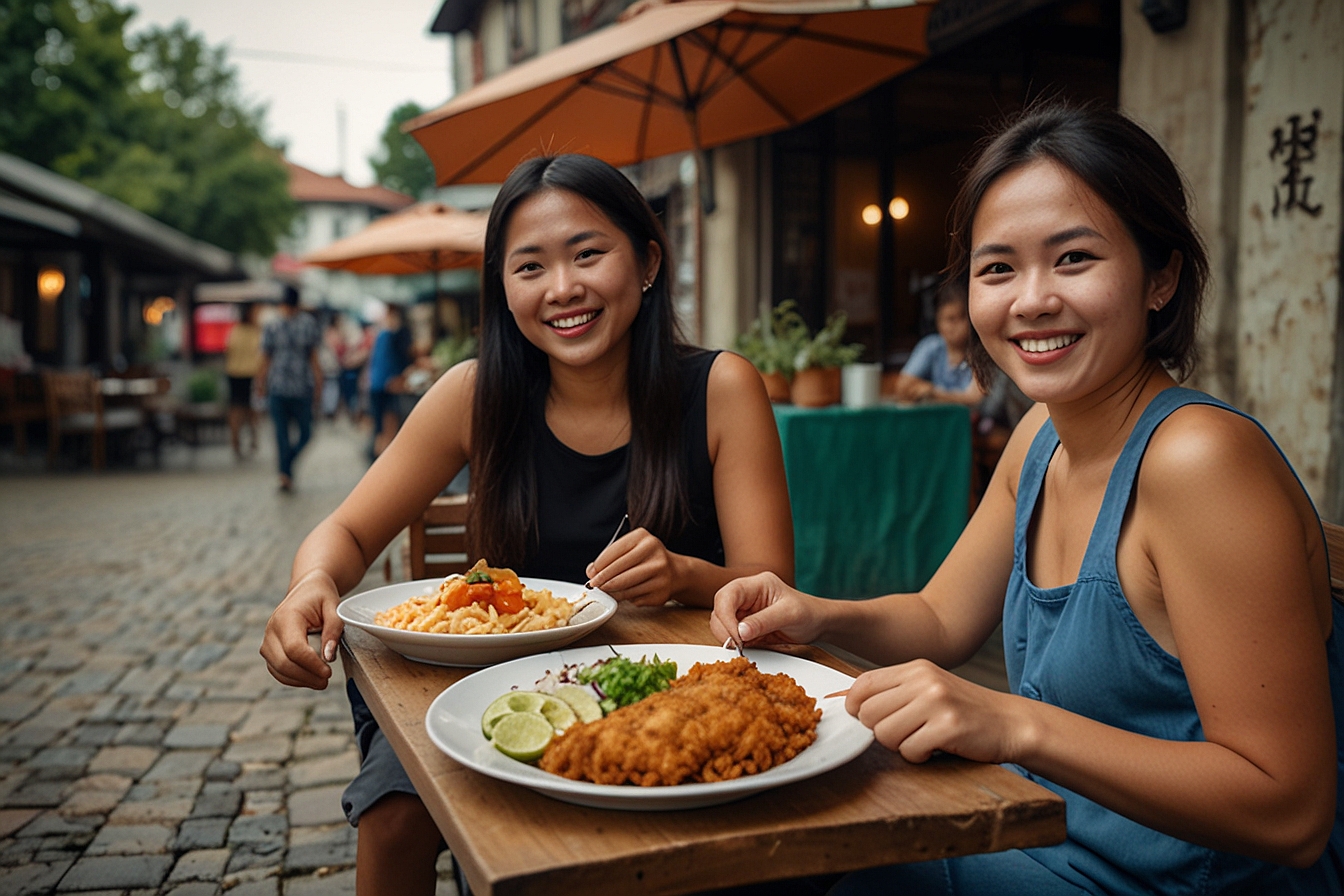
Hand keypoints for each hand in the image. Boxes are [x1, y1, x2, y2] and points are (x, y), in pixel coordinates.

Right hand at [259, 571, 343, 688]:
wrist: (306, 590)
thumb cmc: (320, 597)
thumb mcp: (333, 607)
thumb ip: (333, 630)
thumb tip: (328, 657)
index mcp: (286, 617)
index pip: (294, 648)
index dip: (311, 664)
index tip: (328, 672)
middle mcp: (271, 629)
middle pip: (283, 663)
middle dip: (306, 676)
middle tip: (327, 681)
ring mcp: (267, 641)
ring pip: (278, 670)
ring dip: (300, 680)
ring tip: (321, 681)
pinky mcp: (269, 650)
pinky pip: (277, 670)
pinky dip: (293, 679)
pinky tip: (310, 678)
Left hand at [585, 527, 677, 605]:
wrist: (675, 572)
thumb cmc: (647, 560)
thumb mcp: (631, 550)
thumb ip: (611, 558)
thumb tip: (591, 572)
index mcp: (643, 538)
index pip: (614, 552)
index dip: (598, 565)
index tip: (591, 573)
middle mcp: (654, 554)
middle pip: (618, 571)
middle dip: (602, 580)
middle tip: (593, 585)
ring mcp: (660, 574)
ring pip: (625, 587)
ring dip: (611, 591)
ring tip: (606, 589)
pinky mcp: (660, 592)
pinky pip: (633, 598)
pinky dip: (625, 598)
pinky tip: (625, 593)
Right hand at [710, 571, 824, 647]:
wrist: (818, 623)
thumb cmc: (808, 613)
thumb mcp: (789, 615)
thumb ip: (764, 622)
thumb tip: (740, 632)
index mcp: (757, 584)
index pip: (728, 595)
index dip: (726, 616)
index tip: (736, 636)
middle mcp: (747, 595)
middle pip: (719, 609)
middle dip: (725, 629)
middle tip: (740, 646)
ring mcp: (744, 610)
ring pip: (721, 623)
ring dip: (729, 637)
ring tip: (746, 646)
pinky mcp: (745, 624)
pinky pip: (731, 634)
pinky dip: (736, 643)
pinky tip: (749, 647)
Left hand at [845, 659, 1026, 763]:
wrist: (1012, 722)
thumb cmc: (964, 710)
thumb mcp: (927, 688)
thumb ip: (890, 691)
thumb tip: (841, 697)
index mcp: (915, 668)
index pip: (862, 684)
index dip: (856, 707)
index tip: (869, 720)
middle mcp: (924, 680)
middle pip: (868, 713)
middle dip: (880, 731)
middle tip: (905, 733)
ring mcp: (937, 702)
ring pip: (884, 734)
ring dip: (900, 746)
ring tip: (922, 739)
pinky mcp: (948, 727)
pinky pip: (909, 750)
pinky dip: (919, 757)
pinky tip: (936, 748)